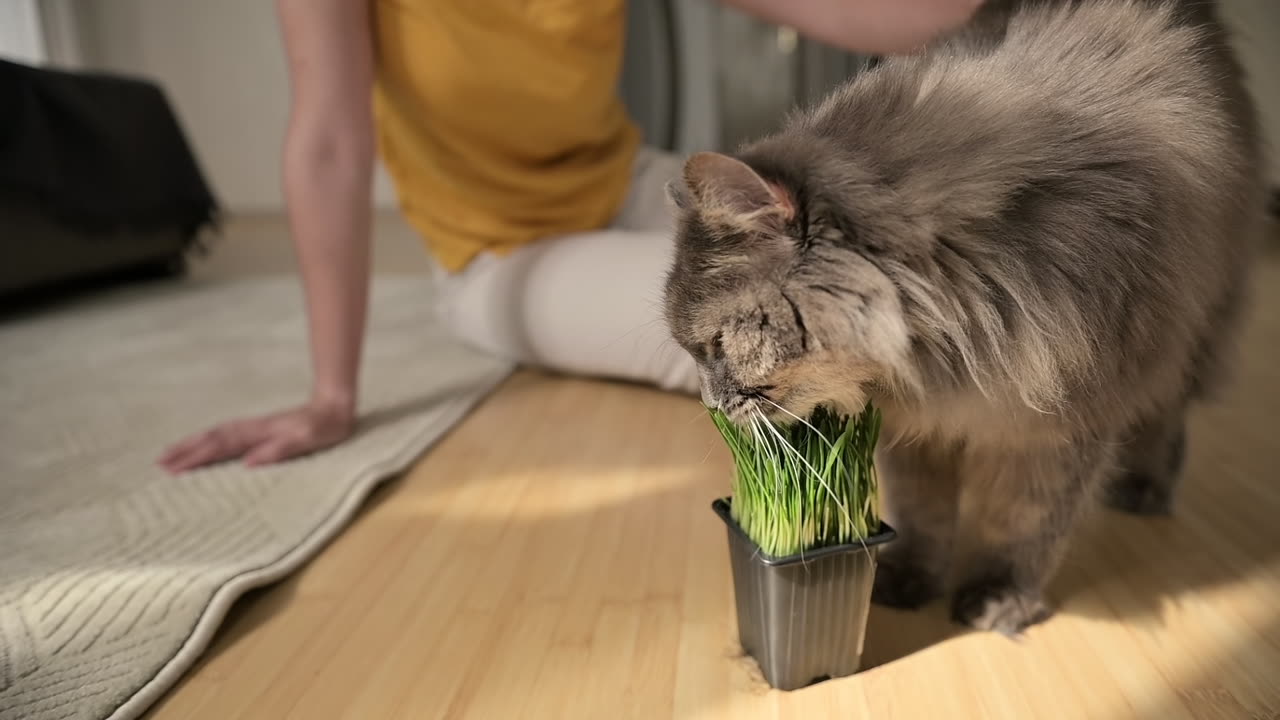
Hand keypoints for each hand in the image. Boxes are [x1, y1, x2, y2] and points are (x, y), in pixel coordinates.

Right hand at [158, 399, 354, 472]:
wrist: (335, 407)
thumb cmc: (324, 427)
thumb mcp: (308, 441)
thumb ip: (280, 450)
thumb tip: (248, 463)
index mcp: (260, 433)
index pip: (221, 445)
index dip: (197, 457)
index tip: (174, 469)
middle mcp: (252, 428)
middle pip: (212, 438)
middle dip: (186, 450)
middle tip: (159, 464)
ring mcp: (255, 428)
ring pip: (216, 435)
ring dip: (193, 444)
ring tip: (170, 455)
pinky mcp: (259, 431)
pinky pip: (226, 436)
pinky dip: (209, 441)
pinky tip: (203, 447)